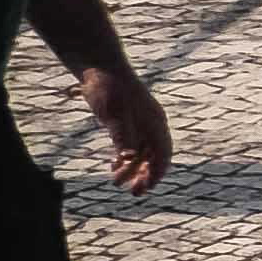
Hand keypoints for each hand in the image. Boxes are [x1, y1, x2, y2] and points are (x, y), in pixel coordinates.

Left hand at [77, 60, 169, 193]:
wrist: (99, 67)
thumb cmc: (109, 89)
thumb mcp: (114, 115)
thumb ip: (122, 137)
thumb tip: (128, 159)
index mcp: (154, 123)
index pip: (162, 155)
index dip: (156, 174)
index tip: (145, 189)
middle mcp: (151, 124)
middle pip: (154, 156)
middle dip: (145, 176)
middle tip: (134, 193)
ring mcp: (140, 122)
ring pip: (141, 152)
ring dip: (132, 168)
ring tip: (116, 181)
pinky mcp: (128, 120)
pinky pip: (132, 144)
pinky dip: (125, 157)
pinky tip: (114, 165)